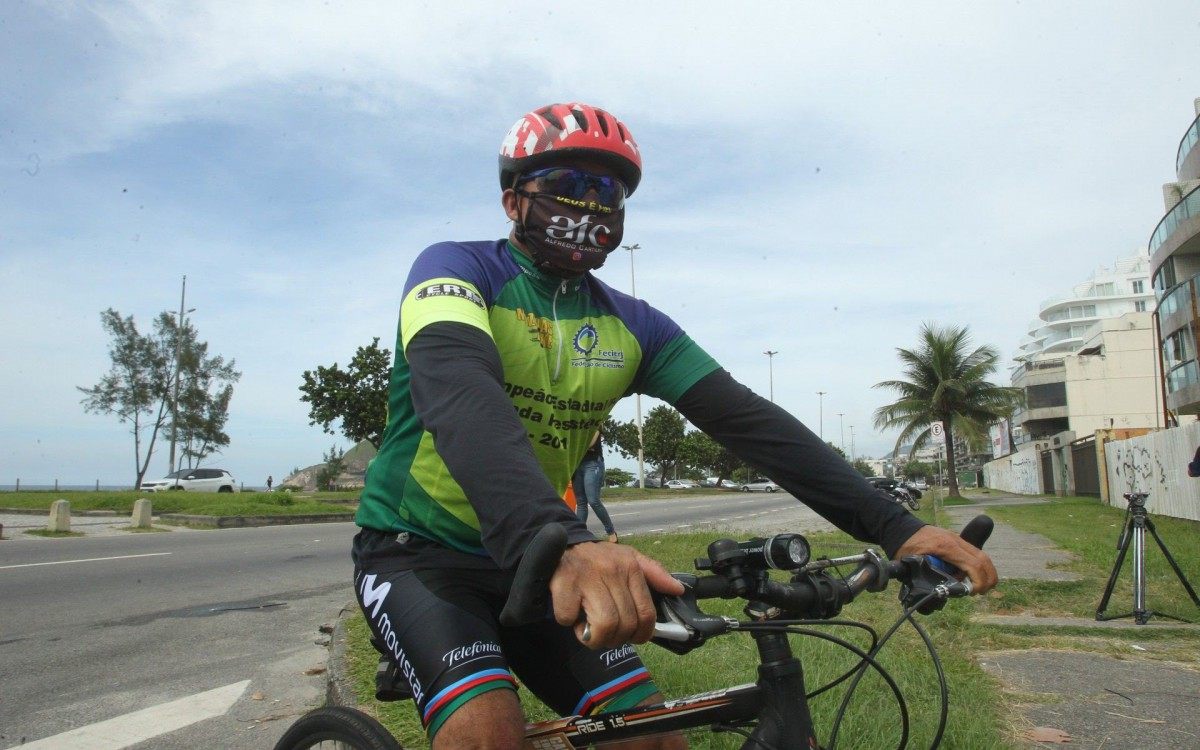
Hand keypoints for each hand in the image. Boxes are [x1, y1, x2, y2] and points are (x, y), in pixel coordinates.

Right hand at [549, 541, 684, 648]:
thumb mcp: (628, 557)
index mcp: (631, 568)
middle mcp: (612, 571)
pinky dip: (569, 623)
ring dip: (594, 637)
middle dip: (615, 638)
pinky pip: (571, 618)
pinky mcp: (564, 583)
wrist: (562, 543)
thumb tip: (678, 589)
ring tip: (588, 630)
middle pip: (625, 624)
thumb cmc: (597, 557)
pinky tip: (570, 613)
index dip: (642, 634)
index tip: (632, 638)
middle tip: (605, 635)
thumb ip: (654, 573)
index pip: (646, 613)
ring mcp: (588, 577)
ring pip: (604, 625)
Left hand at [894, 525, 997, 593]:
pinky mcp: (955, 539)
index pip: (973, 564)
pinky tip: (969, 576)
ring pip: (981, 555)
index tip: (973, 592)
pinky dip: (977, 565)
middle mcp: (955, 540)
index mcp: (946, 547)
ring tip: (977, 586)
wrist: (899, 526)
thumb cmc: (904, 545)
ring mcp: (956, 538)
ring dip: (985, 572)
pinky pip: (973, 552)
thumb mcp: (912, 565)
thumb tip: (941, 594)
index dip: (979, 581)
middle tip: (980, 592)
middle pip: (983, 559)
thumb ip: (926, 578)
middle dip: (988, 578)